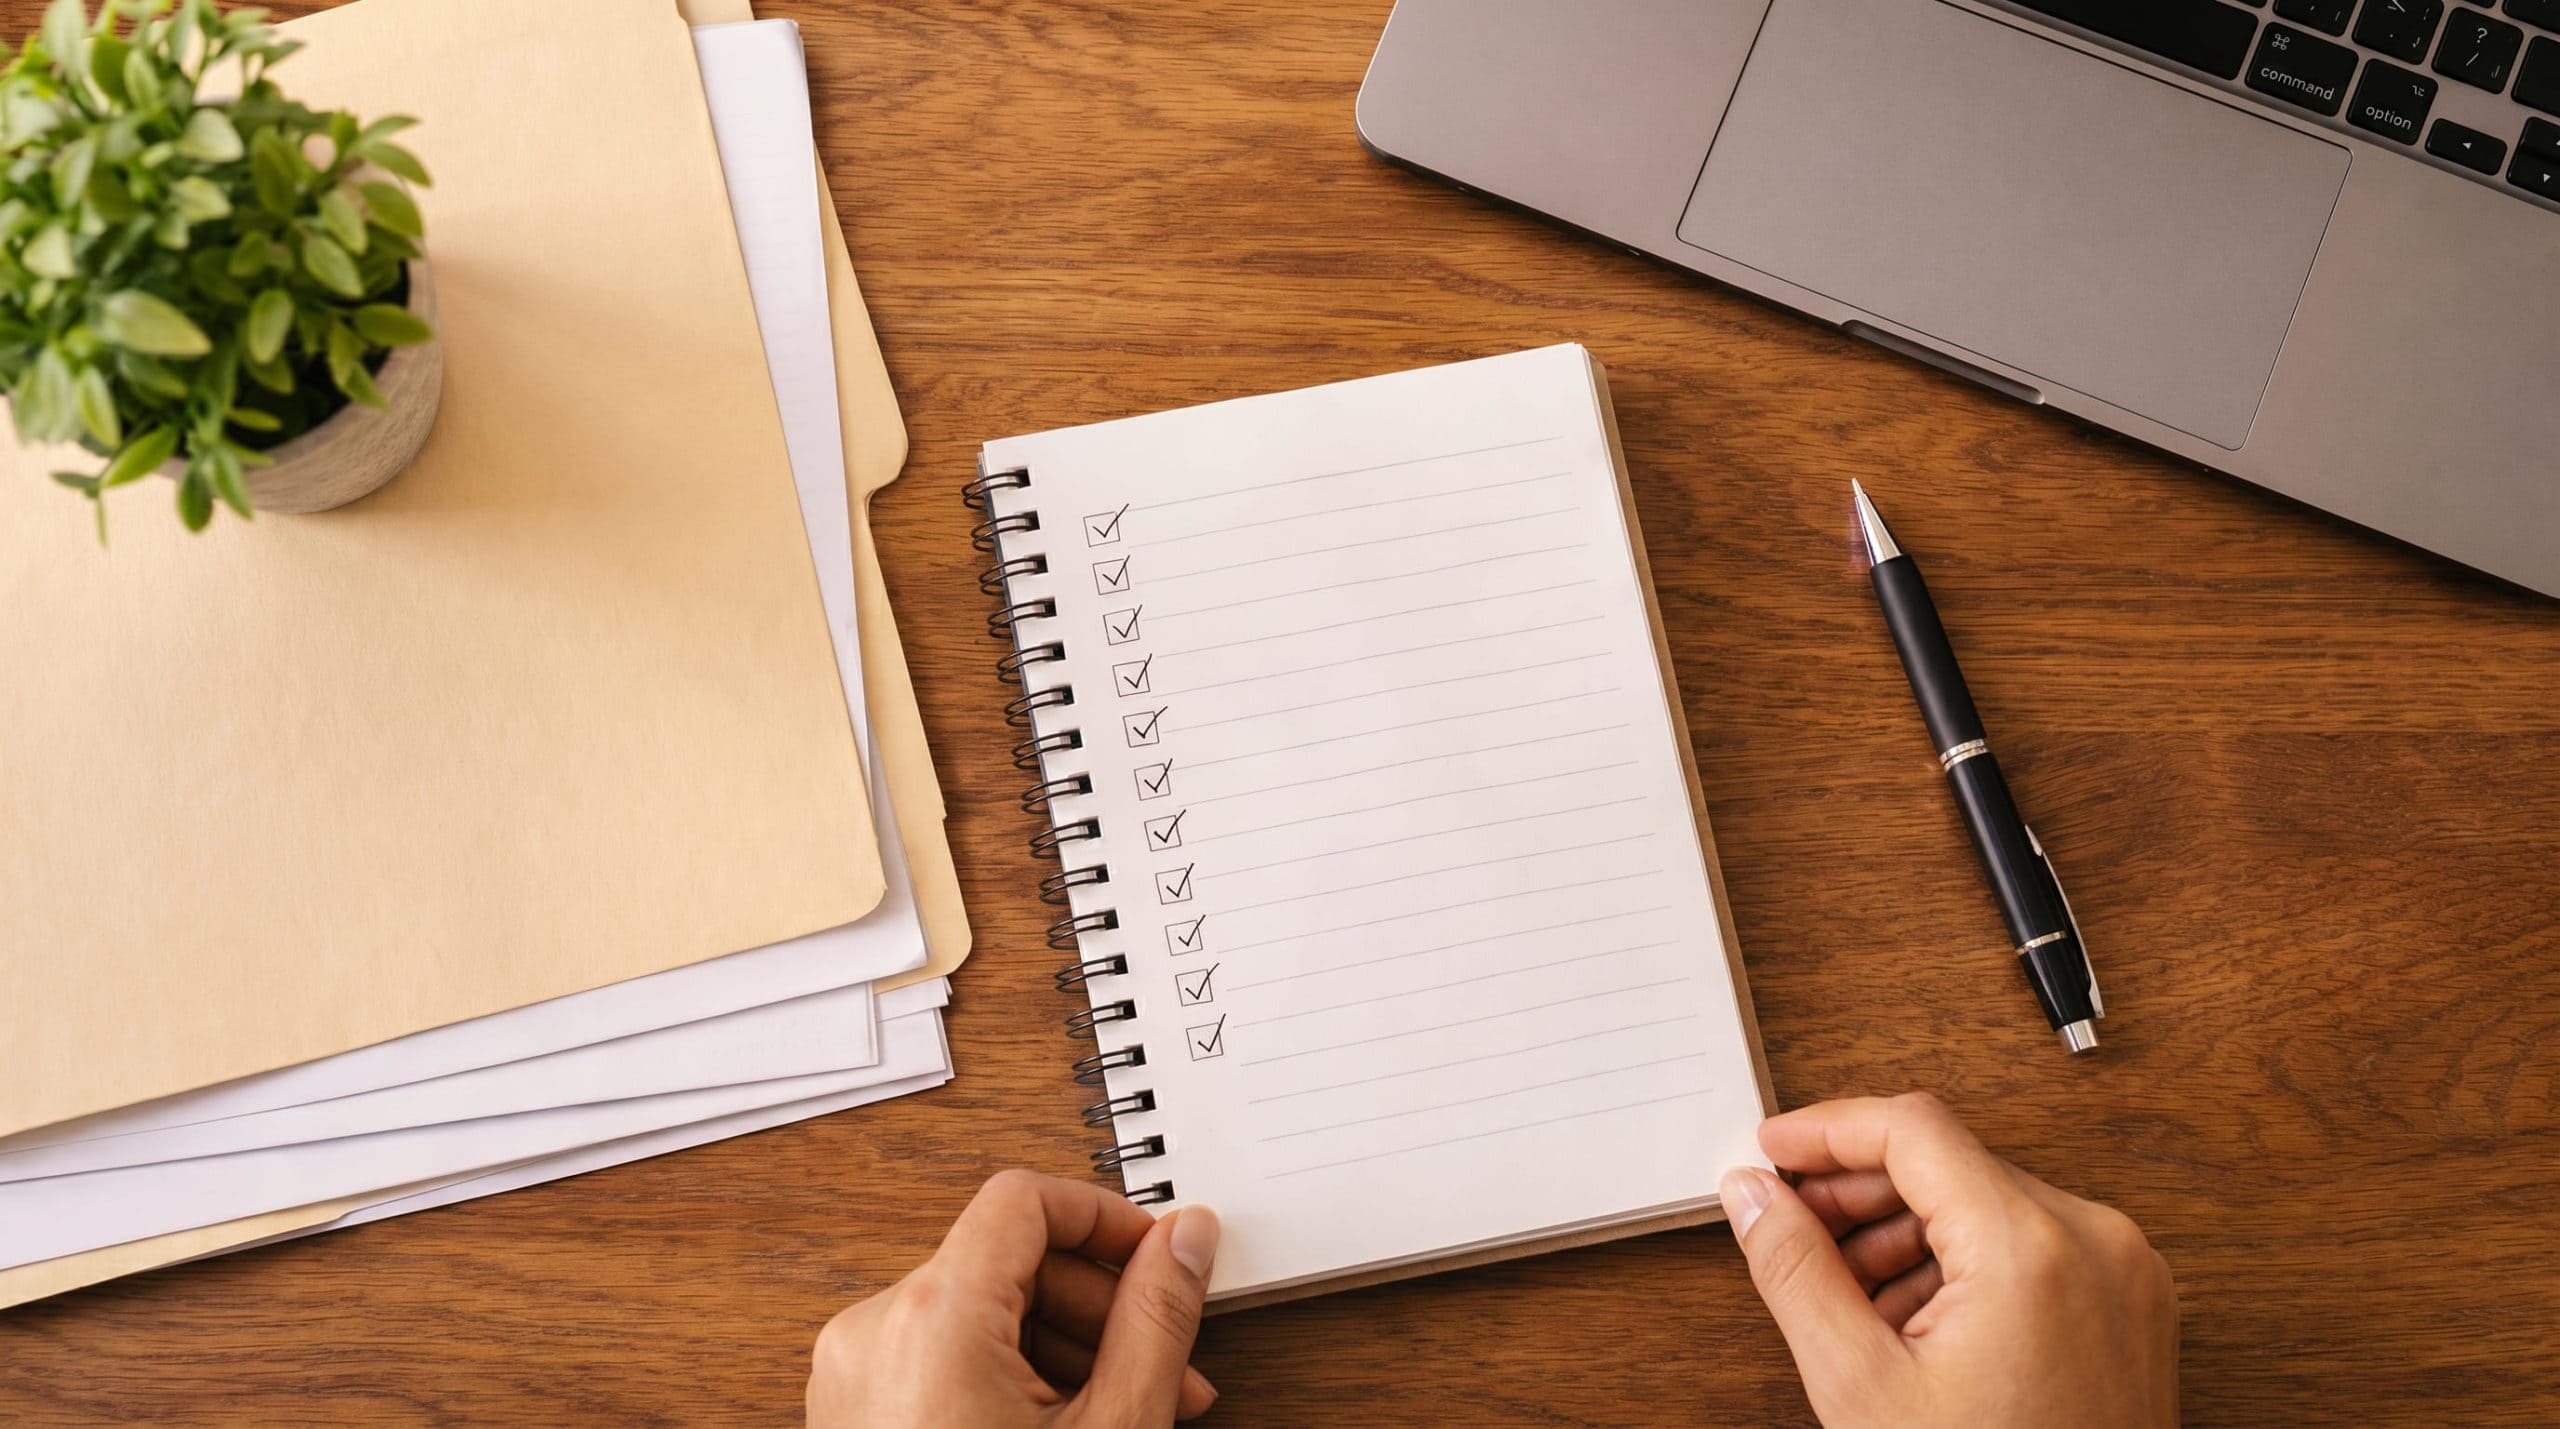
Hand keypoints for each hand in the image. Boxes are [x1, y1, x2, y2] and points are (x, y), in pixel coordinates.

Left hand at [808, 1170, 1221, 1427]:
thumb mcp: (1113, 1427)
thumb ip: (1156, 1321)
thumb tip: (1187, 1239)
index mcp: (932, 1318)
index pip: (1025, 1199)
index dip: (1106, 1219)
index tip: (1159, 1257)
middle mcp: (874, 1332)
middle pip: (1007, 1259)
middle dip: (1099, 1304)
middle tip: (1167, 1358)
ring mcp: (852, 1375)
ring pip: (980, 1315)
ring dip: (1063, 1348)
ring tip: (1131, 1406)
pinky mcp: (851, 1412)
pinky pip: (943, 1358)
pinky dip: (1010, 1378)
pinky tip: (1067, 1423)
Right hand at [1719, 1094, 2176, 1428]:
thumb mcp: (1862, 1386)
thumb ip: (1796, 1272)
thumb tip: (1754, 1196)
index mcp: (2031, 1248)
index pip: (1911, 1129)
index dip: (1826, 1131)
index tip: (1774, 1150)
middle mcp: (2094, 1241)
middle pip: (1949, 1162)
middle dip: (1858, 1190)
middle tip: (1791, 1223)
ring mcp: (2123, 1272)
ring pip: (1987, 1202)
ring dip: (1904, 1230)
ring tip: (1845, 1292)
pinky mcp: (2131, 1302)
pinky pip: (2030, 1244)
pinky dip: (1960, 1262)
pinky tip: (1908, 1317)